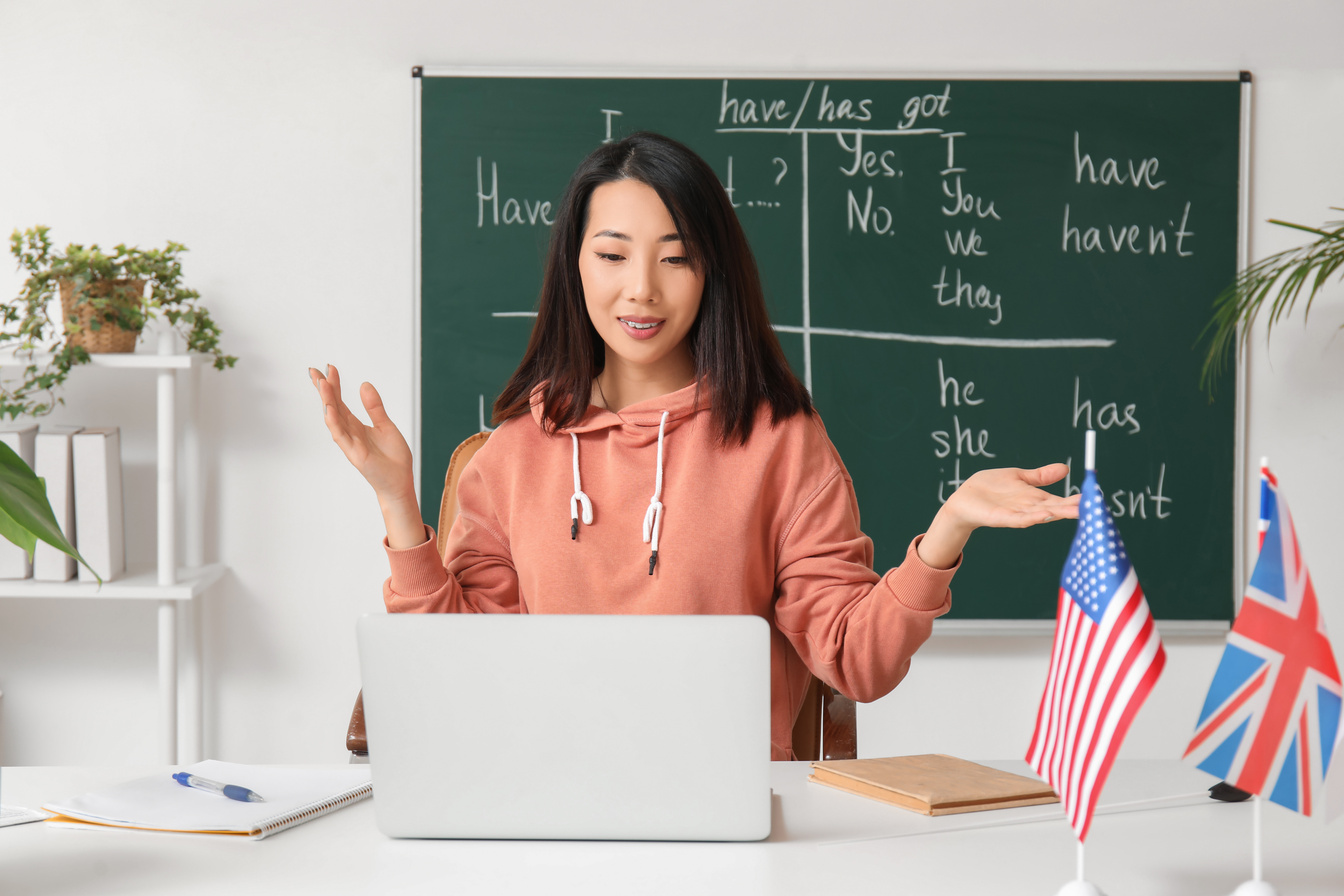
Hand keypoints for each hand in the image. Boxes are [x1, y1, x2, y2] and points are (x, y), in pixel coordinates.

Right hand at [310, 364, 425, 547]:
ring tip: (321, 383)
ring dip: (326, 401)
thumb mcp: (386, 425)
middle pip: (332, 406)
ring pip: (333, 419)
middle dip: (323, 389)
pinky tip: (329, 408)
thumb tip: (365, 384)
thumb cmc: (393, 458)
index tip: (329, 368)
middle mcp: (349, 432)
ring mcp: (350, 443)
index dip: (334, 385)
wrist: (400, 482)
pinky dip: (334, 422)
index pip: (340, 401)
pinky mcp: (354, 454)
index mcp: (356, 425)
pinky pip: (340, 436)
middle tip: (314, 370)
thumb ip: (375, 407)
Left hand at [918, 464, 1080, 569]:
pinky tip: (1045, 514)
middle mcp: (1029, 508)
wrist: (964, 499)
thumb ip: (1041, 476)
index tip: (1095, 496)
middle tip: (1095, 508)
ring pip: (1041, 515)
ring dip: (1058, 514)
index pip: (1061, 500)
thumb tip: (1066, 468)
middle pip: (1056, 509)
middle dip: (1074, 509)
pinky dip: (1032, 517)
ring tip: (1075, 512)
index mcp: (1035, 498)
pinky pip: (1019, 519)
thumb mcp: (1019, 477)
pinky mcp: (1001, 518)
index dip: (1077, 499)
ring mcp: (1016, 514)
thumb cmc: (990, 489)